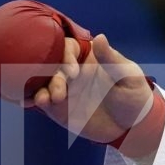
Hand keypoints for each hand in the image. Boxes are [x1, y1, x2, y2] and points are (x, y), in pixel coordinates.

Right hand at [27, 32, 153, 144]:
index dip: (66, 56)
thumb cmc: (134, 95)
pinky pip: (42, 101)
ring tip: (46, 101)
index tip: (73, 72)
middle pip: (51, 64)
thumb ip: (112, 59)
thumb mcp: (128, 76)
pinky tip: (31, 102)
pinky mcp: (59, 108)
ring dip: (40, 88)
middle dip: (52, 76)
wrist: (133, 126)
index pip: (68, 47)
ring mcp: (64, 89)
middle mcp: (72, 70)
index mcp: (88, 57)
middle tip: (61, 93)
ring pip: (43, 82)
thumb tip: (100, 37)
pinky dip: (34, 100)